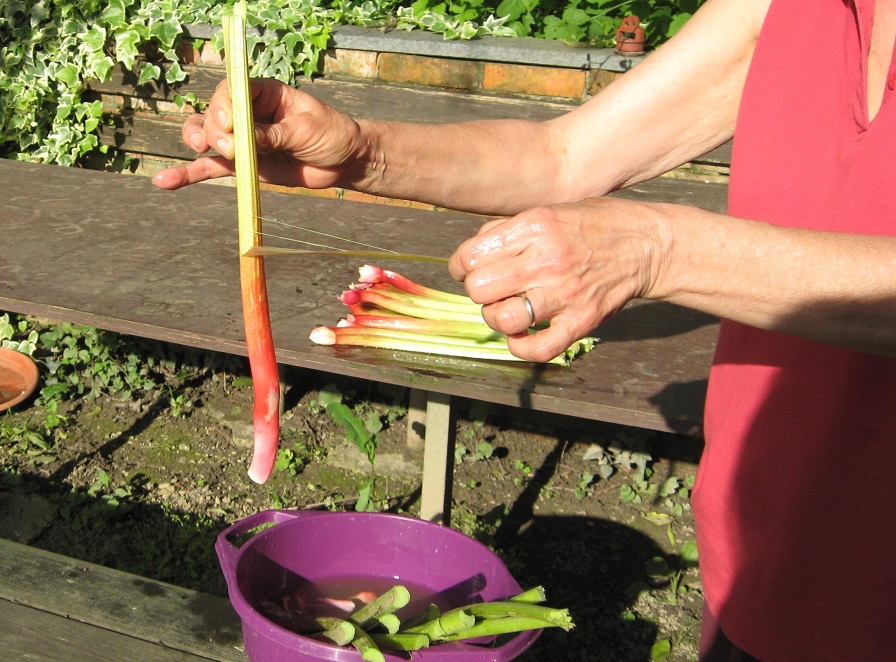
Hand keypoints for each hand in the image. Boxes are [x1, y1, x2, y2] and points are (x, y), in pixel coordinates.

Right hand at [152, 78, 362, 189]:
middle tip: (231, 149)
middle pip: (215, 115)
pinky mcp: (243, 166)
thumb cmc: (331, 135)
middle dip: (215, 131)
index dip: (224, 105)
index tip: (229, 122)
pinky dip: (189, 174)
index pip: (232, 91)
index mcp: (264, 94)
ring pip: (207, 137)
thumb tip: (244, 141)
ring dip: (197, 142)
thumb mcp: (305, 130)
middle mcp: (248, 114)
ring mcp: (243, 140)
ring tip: (200, 151)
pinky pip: (211, 168)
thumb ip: (273, 135)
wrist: (344, 162)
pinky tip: (166, 181)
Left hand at [448, 197, 665, 361]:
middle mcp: (547, 260)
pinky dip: (521, 348)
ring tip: (506, 308)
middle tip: (491, 288)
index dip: (460, 266)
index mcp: (535, 226)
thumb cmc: (593, 225)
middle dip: (477, 291)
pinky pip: (539, 348)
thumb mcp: (548, 210)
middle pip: (480, 289)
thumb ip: (509, 229)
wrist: (646, 244)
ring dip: (495, 318)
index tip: (467, 270)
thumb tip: (474, 252)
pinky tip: (522, 336)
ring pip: (503, 319)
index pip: (471, 255)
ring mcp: (565, 293)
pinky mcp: (582, 320)